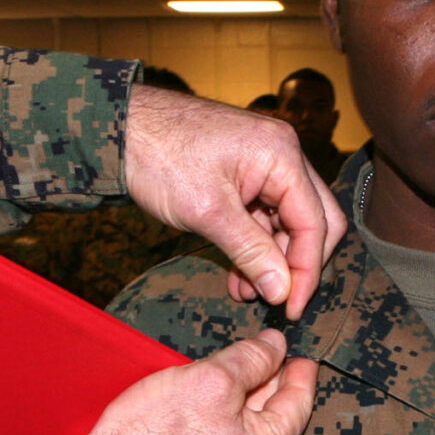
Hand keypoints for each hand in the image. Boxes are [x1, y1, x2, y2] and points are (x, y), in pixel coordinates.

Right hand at [83, 331, 316, 434]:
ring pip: (246, 426)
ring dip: (243, 395)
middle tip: (270, 349)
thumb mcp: (211, 379)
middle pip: (273, 414)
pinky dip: (222, 414)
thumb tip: (276, 344)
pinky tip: (209, 395)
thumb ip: (251, 359)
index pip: (298, 402)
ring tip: (238, 364)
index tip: (302, 349)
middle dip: (271, 379)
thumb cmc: (157, 433)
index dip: (299, 368)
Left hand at [123, 86, 347, 317]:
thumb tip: (281, 290)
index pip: (315, 222)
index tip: (292, 306)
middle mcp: (281, 154)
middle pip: (311, 219)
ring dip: (269, 258)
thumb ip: (250, 252)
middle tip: (274, 298)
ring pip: (285, 221)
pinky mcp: (244, 172)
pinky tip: (237, 272)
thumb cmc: (159, 155)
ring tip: (244, 290)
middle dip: (293, 263)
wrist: (119, 127)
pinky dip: (253, 243)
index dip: (306, 270)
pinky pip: (262, 214)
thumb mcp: (208, 212)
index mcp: (281, 155)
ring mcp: (264, 162)